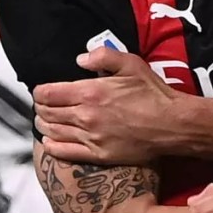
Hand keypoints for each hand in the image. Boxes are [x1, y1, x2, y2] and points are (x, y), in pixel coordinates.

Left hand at [34, 49, 178, 163]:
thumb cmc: (154, 95)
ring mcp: (90, 137)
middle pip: (46, 112)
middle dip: (41, 108)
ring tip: (46, 120)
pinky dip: (51, 145)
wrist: (172, 125)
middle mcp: (86, 116)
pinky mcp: (97, 154)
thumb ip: (103, 57)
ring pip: (52, 131)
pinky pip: (63, 152)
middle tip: (44, 105)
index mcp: (91, 92)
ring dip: (44, 124)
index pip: (48, 93)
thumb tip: (81, 59)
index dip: (40, 92)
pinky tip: (50, 140)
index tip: (42, 91)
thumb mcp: (132, 64)